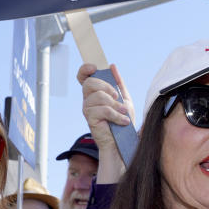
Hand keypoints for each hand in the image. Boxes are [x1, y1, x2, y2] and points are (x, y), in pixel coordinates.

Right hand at [78, 63, 134, 183]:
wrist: (123, 142)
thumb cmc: (123, 121)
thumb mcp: (124, 98)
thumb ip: (118, 83)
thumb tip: (112, 66)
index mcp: (95, 92)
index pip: (83, 77)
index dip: (85, 69)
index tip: (94, 67)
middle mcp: (88, 100)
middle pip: (89, 83)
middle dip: (107, 87)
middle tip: (117, 97)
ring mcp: (87, 109)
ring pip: (98, 96)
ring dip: (115, 104)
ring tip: (123, 113)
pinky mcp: (90, 119)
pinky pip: (102, 110)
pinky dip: (116, 115)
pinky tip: (123, 121)